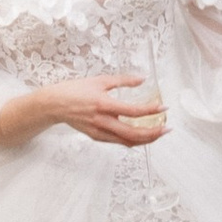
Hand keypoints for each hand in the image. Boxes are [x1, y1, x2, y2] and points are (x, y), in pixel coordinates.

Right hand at [8, 70, 169, 149]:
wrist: (54, 104)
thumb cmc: (76, 90)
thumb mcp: (100, 80)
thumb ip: (123, 80)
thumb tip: (142, 79)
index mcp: (105, 104)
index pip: (134, 111)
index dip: (151, 110)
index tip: (164, 108)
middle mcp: (103, 121)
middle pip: (133, 133)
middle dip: (153, 133)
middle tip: (167, 128)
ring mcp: (99, 132)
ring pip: (127, 141)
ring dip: (145, 140)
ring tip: (158, 134)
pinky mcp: (96, 137)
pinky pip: (117, 142)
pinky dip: (131, 141)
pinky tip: (141, 137)